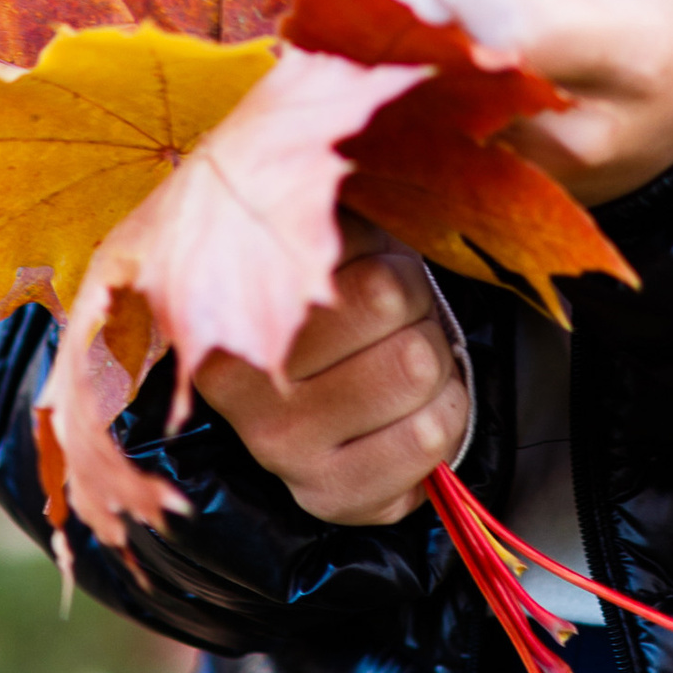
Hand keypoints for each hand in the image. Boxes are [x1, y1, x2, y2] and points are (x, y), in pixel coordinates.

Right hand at [194, 235, 471, 527]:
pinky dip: (444, 413)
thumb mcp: (320, 240)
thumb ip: (323, 210)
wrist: (330, 402)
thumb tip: (350, 174)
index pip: (359, 265)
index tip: (365, 280)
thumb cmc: (334, 302)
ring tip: (400, 362)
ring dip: (432, 357)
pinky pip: (431, 437)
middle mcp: (243, 389)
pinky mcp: (332, 498)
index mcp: (229, 308)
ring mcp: (283, 452)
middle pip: (390, 302)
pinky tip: (411, 412)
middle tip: (391, 327)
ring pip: (417, 365)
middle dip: (412, 307)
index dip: (389, 264)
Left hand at [381, 0, 672, 203]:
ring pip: (423, 100)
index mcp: (631, 53)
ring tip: (454, 9)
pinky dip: (416, 82)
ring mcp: (537, 178)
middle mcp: (579, 134)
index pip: (523, 29)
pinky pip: (424, 130)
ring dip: (412, 42)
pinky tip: (449, 54)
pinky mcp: (502, 196)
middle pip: (456, 64)